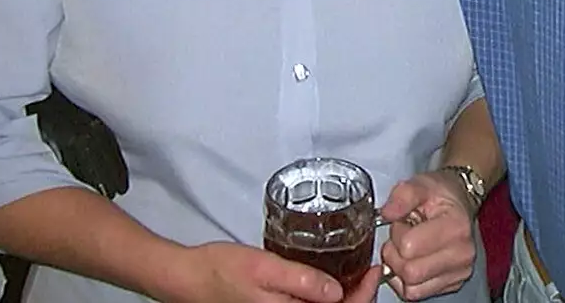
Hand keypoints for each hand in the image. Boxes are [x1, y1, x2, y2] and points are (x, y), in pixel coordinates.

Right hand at [167, 241, 373, 302]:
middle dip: (357, 296)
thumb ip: (301, 281)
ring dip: (344, 297)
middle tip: (370, 267)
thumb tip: (336, 292)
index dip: (363, 295)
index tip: (375, 269)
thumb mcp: (265, 268)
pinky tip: (331, 278)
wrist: (189, 278)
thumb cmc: (223, 270)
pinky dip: (326, 297)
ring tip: (356, 269)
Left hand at [375, 171, 477, 300]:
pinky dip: (407, 282)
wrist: (461, 202)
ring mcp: (459, 272)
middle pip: (410, 272)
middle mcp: (462, 254)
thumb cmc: (441, 194)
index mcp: (456, 227)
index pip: (409, 247)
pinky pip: (417, 294)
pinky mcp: (453, 284)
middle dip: (396, 255)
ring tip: (407, 249)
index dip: (398, 234)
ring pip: (411, 289)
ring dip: (400, 270)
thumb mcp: (422, 184)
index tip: (404, 222)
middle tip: (401, 238)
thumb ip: (402, 195)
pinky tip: (412, 262)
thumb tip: (386, 213)